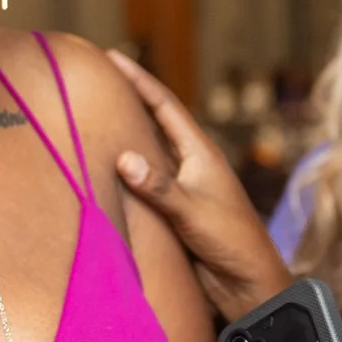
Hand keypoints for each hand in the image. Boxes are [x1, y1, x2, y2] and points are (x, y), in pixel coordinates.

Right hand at [105, 50, 290, 321]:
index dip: (138, 80)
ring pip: (147, 153)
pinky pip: (144, 184)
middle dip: (127, 100)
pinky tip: (104, 173)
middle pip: (153, 123)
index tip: (112, 57)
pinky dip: (124, 173)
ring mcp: (182, 187)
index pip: (164, 105)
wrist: (249, 284)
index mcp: (200, 153)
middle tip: (96, 81)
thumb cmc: (233, 244)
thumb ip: (160, 187)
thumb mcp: (195, 212)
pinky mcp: (174, 212)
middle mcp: (190, 164)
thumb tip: (124, 157)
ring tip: (92, 120)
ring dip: (124, 136)